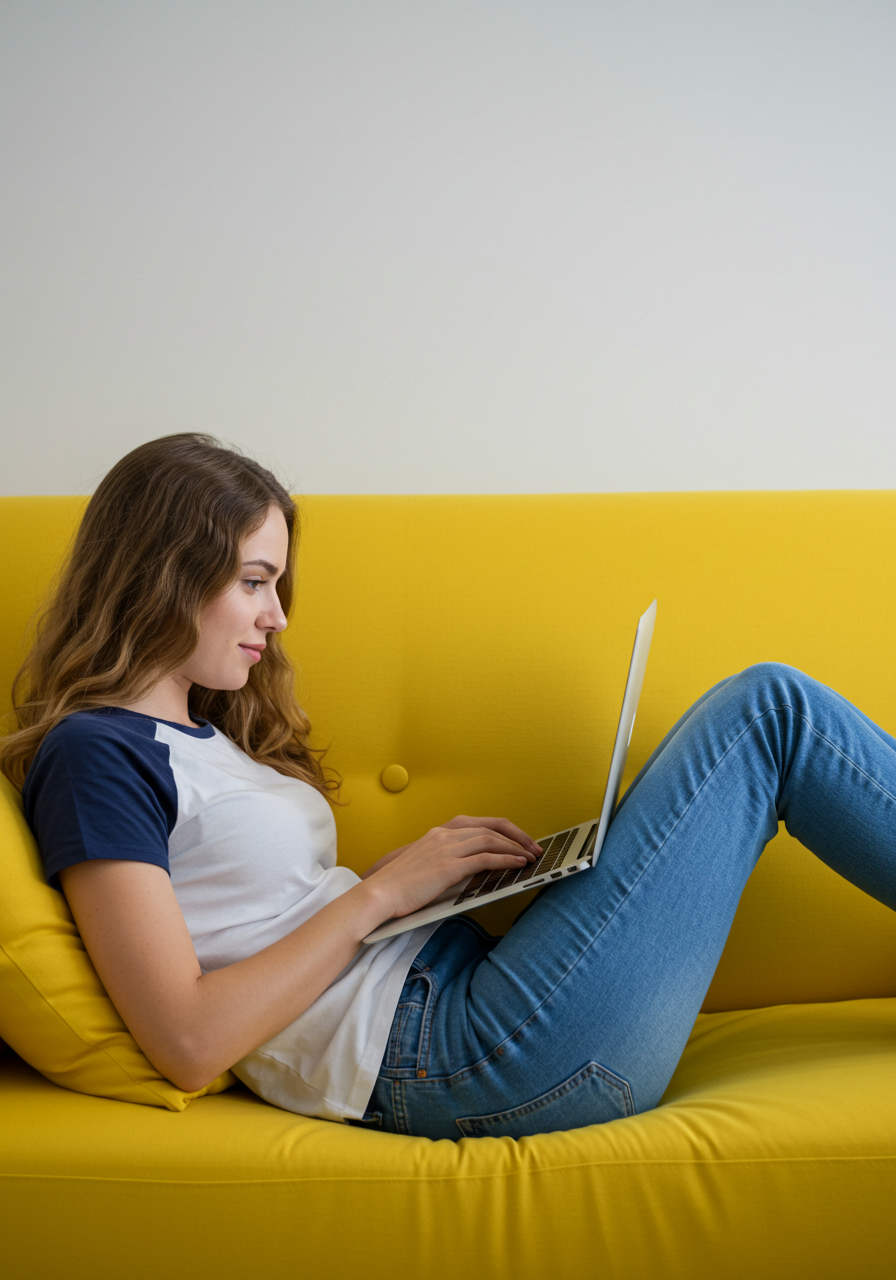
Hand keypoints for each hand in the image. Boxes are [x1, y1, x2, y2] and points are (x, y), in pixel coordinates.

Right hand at [361, 815, 541, 920]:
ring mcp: (447, 848)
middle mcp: (445, 835)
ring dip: (516, 848)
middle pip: (491, 827)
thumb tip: (477, 868)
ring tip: (531, 857)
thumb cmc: (402, 886)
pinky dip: (506, 860)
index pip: (482, 824)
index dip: (506, 831)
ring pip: (491, 840)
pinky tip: (518, 865)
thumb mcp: (428, 865)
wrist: (380, 893)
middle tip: (534, 847)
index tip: (521, 840)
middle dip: (517, 837)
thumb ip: (449, 860)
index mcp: (441, 833)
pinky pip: (485, 858)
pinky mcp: (448, 866)